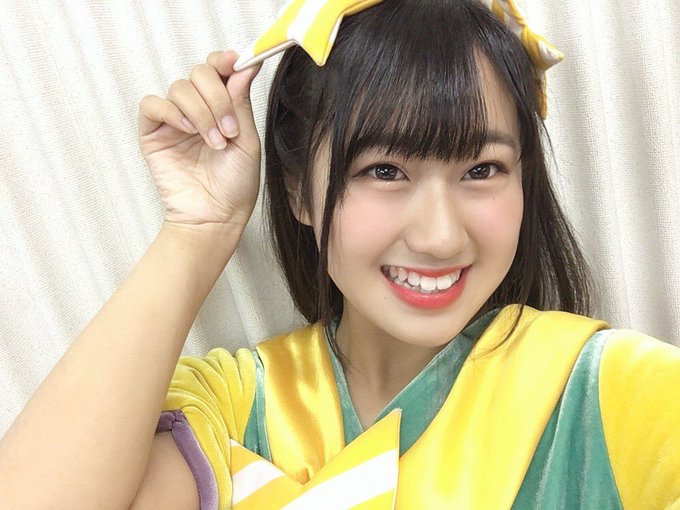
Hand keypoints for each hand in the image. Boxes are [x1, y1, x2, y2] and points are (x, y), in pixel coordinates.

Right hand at [138, 51, 261, 230]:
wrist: (216, 215)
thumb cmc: (235, 184)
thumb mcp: (247, 140)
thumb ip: (241, 103)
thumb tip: (243, 65)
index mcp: (222, 107)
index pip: (217, 70)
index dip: (223, 61)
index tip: (234, 62)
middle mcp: (197, 109)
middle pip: (198, 73)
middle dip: (217, 96)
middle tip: (229, 129)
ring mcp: (174, 120)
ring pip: (179, 88)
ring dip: (201, 112)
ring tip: (214, 142)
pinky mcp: (153, 133)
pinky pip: (152, 104)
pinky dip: (172, 112)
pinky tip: (188, 131)